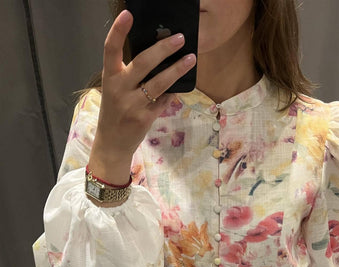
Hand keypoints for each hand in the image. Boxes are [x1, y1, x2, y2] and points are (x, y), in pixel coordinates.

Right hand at [97, 9, 196, 154]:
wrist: (112, 143)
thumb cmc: (115, 111)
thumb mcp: (115, 89)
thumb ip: (129, 74)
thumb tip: (157, 54)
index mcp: (109, 77)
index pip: (110, 49)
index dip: (118, 30)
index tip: (128, 14)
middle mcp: (119, 89)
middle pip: (143, 63)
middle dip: (163, 48)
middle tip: (179, 38)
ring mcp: (132, 105)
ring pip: (159, 83)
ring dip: (177, 69)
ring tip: (191, 59)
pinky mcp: (145, 118)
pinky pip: (164, 100)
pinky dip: (173, 91)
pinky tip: (181, 85)